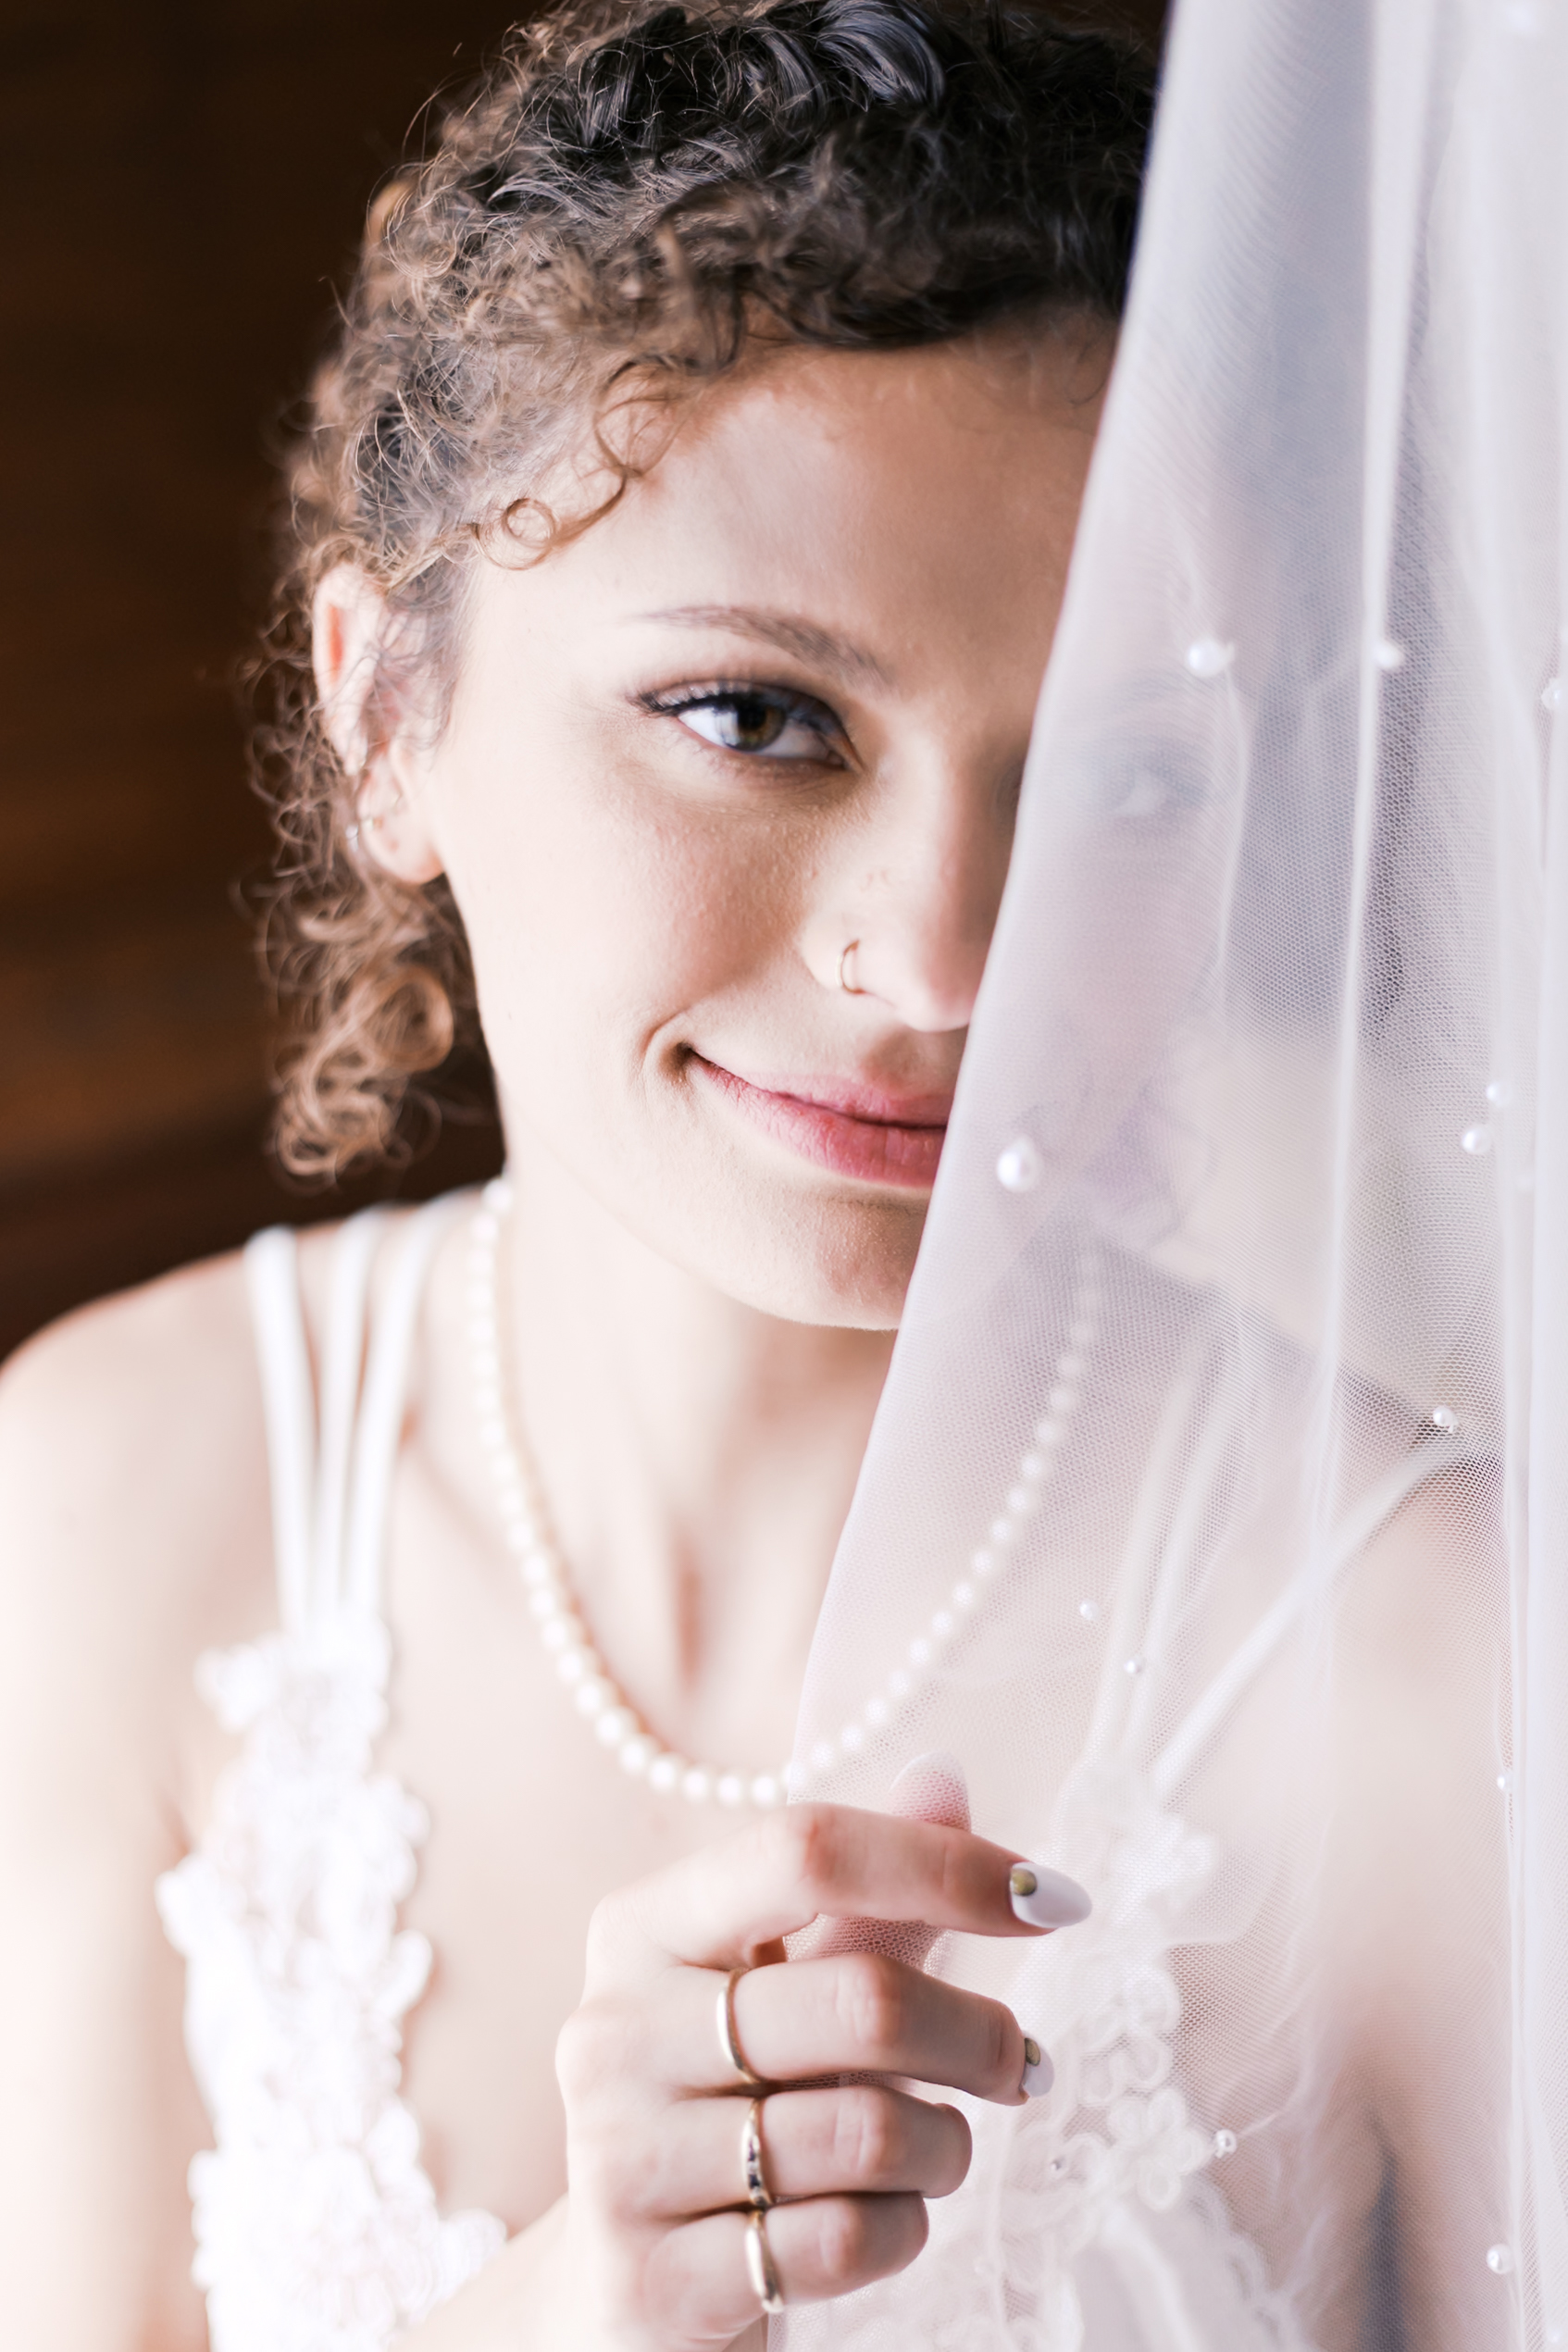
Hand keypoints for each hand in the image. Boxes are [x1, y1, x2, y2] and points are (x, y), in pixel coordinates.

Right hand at [545, 1798, 1085, 2349]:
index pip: (803, 1846)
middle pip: (859, 1998)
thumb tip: (943, 1776)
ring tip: (937, 2150)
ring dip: (942, 2147)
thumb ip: (863, 1896)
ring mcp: (621, 2158)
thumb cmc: (727, 2111)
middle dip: (978, 2036)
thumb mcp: (783, 1993)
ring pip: (866, 2132)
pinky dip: (903, 2229)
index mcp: (642, 1929)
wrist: (625, 2293)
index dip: (943, 1864)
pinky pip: (846, 2241)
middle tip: (1025, 2064)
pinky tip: (886, 2217)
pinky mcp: (655, 2280)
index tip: (1053, 1899)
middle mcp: (613, 2030)